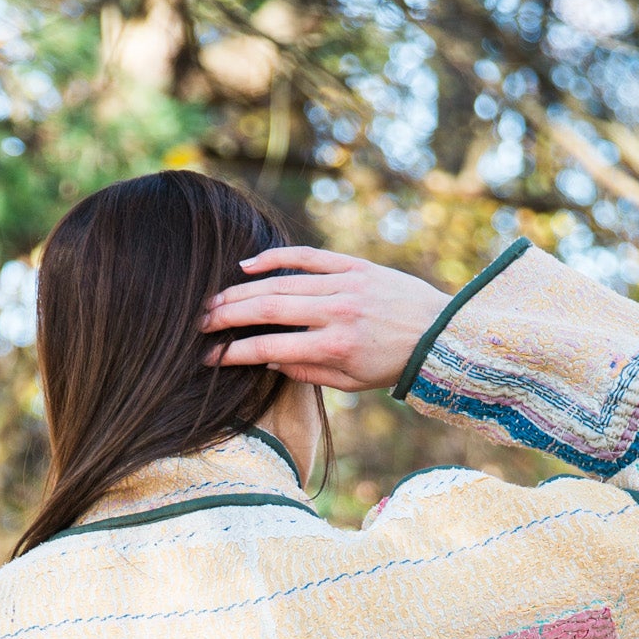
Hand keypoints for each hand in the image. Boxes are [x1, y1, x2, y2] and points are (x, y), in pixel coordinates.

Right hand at [201, 246, 450, 392]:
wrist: (439, 332)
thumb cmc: (391, 364)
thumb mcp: (351, 383)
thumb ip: (309, 373)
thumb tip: (270, 362)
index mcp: (333, 348)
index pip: (270, 349)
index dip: (234, 352)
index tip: (209, 357)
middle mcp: (335, 313)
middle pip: (267, 309)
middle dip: (227, 316)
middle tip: (199, 322)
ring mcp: (344, 284)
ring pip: (280, 282)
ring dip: (241, 291)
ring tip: (213, 299)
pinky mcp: (353, 264)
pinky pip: (307, 256)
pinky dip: (275, 258)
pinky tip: (247, 266)